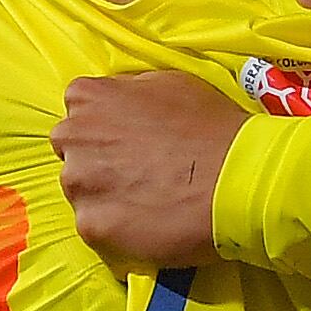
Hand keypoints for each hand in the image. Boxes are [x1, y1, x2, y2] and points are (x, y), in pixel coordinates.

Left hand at [53, 73, 247, 269]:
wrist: (237, 179)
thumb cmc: (211, 128)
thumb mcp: (169, 82)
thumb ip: (128, 90)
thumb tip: (118, 100)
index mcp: (87, 97)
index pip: (78, 112)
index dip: (106, 128)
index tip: (129, 140)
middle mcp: (73, 137)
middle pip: (73, 153)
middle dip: (99, 162)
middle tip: (139, 172)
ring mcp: (79, 184)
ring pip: (82, 193)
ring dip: (106, 196)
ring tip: (147, 200)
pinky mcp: (91, 225)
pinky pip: (96, 227)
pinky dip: (117, 227)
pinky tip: (148, 221)